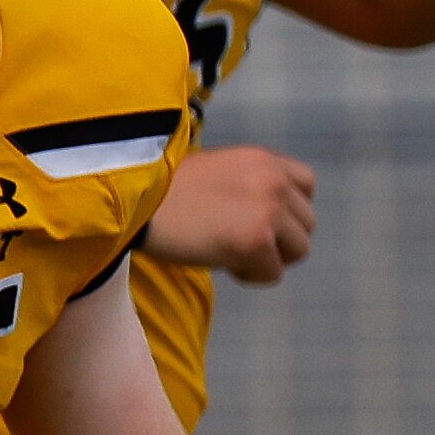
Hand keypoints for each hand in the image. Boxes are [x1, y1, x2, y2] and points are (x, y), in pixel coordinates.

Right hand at [146, 145, 317, 284]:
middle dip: (278, 238)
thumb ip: (249, 185)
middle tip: (237, 241)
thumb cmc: (161, 190)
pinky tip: (219, 261)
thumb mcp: (215, 172)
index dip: (287, 208)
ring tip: (229, 252)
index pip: (306, 184)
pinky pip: (272, 273)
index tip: (259, 219)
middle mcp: (273, 180)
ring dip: (268, 258)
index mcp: (263, 159)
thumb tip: (273, 219)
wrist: (128, 199)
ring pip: (298, 250)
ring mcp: (269, 209)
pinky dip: (249, 275)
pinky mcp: (256, 239)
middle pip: (306, 223)